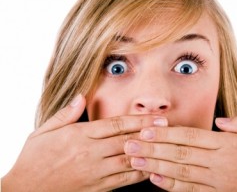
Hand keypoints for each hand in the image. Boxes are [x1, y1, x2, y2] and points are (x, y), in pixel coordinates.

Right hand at [2, 94, 167, 191]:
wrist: (24, 191)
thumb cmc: (33, 159)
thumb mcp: (43, 132)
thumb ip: (65, 114)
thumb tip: (81, 96)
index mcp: (79, 135)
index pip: (115, 125)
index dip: (138, 120)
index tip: (154, 117)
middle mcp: (90, 152)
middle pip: (127, 140)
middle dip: (149, 133)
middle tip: (168, 128)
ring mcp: (94, 172)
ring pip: (128, 160)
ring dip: (149, 152)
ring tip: (166, 146)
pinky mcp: (97, 188)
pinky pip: (123, 179)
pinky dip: (139, 173)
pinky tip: (151, 167)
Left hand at [124, 113, 236, 191]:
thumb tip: (220, 121)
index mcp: (228, 144)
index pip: (190, 136)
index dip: (165, 133)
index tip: (145, 129)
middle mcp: (219, 162)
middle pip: (179, 153)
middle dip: (152, 148)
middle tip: (129, 144)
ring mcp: (217, 181)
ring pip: (180, 172)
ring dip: (155, 165)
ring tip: (134, 160)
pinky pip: (191, 190)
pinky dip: (171, 186)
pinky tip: (154, 180)